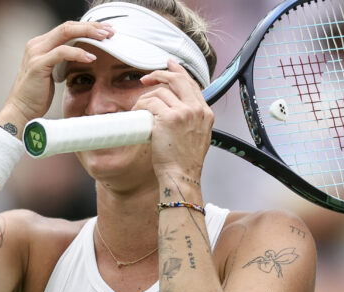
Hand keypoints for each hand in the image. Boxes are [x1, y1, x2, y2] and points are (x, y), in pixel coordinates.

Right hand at [0, 21, 113, 132]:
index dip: (87, 27)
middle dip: (91, 27)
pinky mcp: (38, 64)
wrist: (20, 111)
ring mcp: (36, 53)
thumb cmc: (37, 96)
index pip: (67, 28)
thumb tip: (82, 55)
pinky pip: (61, 52)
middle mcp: (37, 44)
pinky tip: (91, 58)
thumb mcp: (53, 73)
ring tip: (106, 39)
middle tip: (110, 31)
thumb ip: (63, 61)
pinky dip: (78, 53)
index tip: (106, 30)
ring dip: (88, 34)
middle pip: (68, 26)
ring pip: (66, 33)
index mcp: (41, 44)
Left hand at [134, 59, 213, 180]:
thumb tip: (172, 107)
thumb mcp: (196, 137)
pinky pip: (150, 102)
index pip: (192, 84)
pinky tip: (138, 114)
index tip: (170, 64)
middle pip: (178, 79)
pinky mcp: (169, 118)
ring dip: (145, 98)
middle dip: (160, 74)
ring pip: (160, 92)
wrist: (181, 175)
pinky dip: (140, 106)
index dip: (179, 72)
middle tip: (146, 79)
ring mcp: (184, 112)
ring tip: (139, 110)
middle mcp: (197, 110)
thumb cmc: (184, 161)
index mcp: (205, 113)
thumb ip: (190, 120)